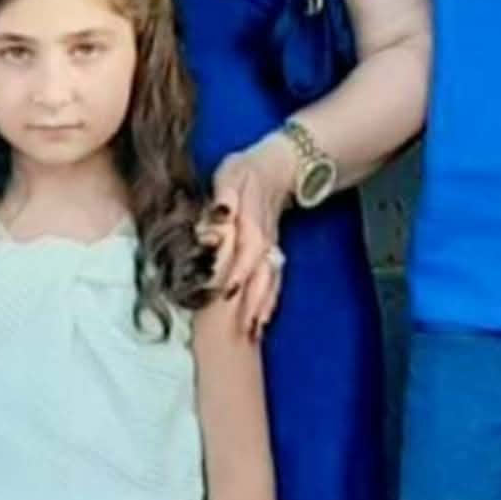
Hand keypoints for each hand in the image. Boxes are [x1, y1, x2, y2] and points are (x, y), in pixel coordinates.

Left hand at [200, 136, 297, 338]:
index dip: (237, 273)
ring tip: (252, 331)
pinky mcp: (272, 254)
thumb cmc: (247, 172)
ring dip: (261, 306)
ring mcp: (270, 249)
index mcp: (251, 223)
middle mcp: (264, 242)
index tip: (227, 294)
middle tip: (240, 329)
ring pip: (269, 281)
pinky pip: (274, 280)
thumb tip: (222, 213)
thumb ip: (226, 195)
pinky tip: (262, 320)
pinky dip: (269, 301)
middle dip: (251, 302)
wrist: (279, 168)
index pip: (246, 252)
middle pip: (260, 275)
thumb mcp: (232, 175)